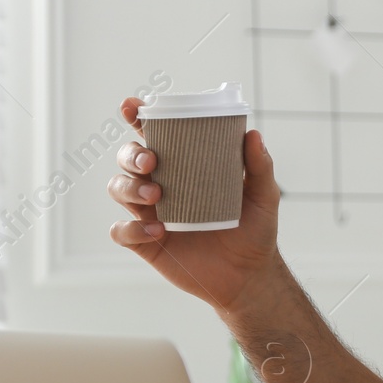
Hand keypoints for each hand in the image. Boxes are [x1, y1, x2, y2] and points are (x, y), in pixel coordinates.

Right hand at [107, 96, 281, 313]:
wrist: (249, 276)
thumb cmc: (255, 230)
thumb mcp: (264, 196)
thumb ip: (260, 166)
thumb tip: (253, 134)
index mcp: (184, 165)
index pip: (155, 134)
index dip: (138, 116)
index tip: (131, 106)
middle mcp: (161, 184)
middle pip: (128, 158)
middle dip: (131, 154)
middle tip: (152, 162)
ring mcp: (150, 214)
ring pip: (117, 188)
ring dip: (129, 188)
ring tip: (157, 197)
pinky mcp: (145, 244)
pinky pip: (121, 232)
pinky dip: (132, 229)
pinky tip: (158, 232)